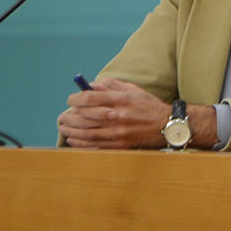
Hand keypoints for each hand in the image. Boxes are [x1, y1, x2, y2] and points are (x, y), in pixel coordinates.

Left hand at [58, 77, 174, 148]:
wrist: (167, 126)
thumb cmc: (148, 106)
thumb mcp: (132, 90)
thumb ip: (111, 85)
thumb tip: (90, 86)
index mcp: (121, 100)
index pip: (90, 98)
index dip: (76, 99)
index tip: (71, 100)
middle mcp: (117, 116)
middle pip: (85, 116)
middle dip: (69, 116)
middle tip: (63, 116)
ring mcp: (118, 132)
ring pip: (86, 132)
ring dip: (71, 130)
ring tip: (64, 127)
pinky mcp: (119, 145)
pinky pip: (93, 145)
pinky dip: (80, 143)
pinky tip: (73, 139)